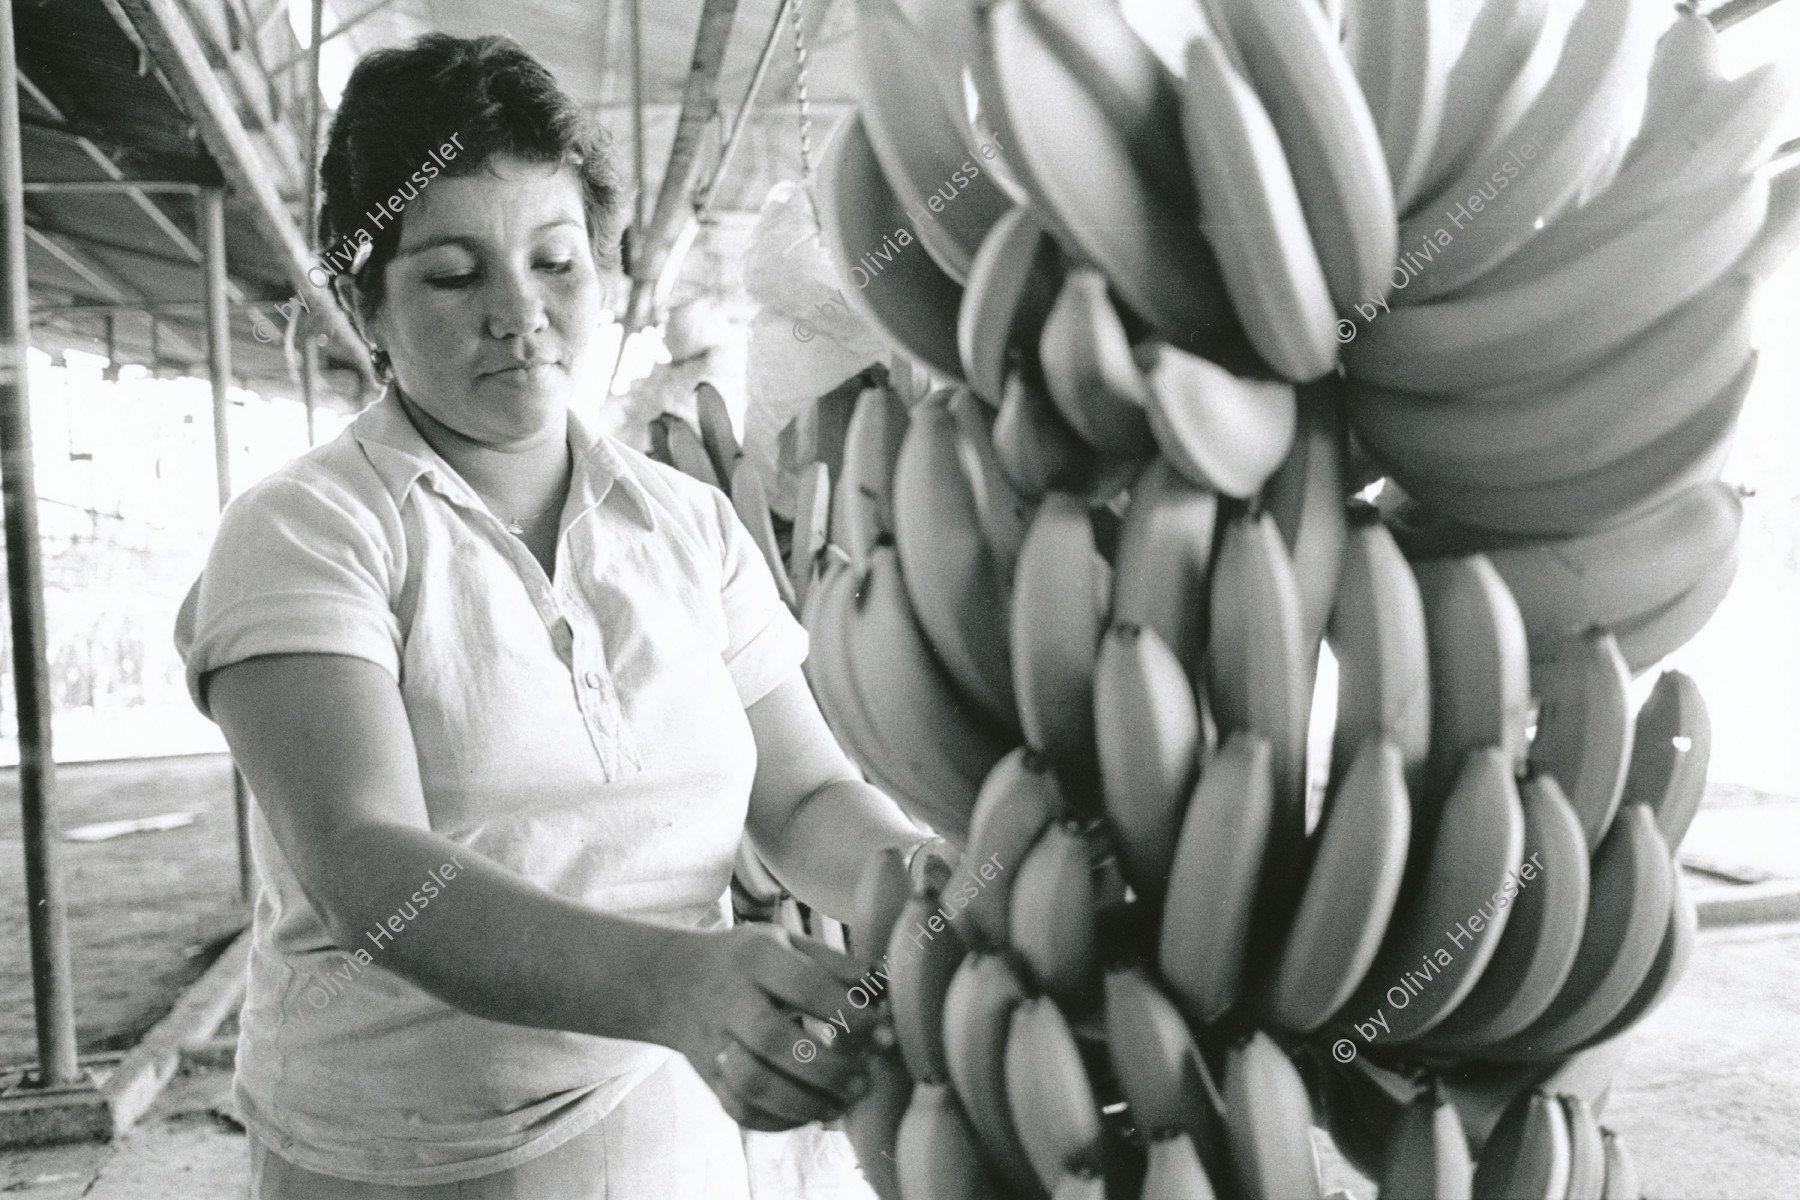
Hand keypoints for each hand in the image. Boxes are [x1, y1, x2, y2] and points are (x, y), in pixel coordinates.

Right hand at [655, 924, 884, 1131]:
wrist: (671, 981)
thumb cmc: (746, 961)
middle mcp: (730, 999)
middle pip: (774, 1040)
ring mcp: (714, 1041)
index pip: (805, 986)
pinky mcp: (708, 1077)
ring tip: (842, 1103)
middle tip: (864, 1081)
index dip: (848, 1014)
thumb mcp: (784, 942)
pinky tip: (810, 1114)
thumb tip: (881, 988)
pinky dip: (779, 1120)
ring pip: (754, 1084)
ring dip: (805, 1102)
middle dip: (827, 1068)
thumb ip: (833, 963)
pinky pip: (740, 1110)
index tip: (881, 1034)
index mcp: (756, 958)